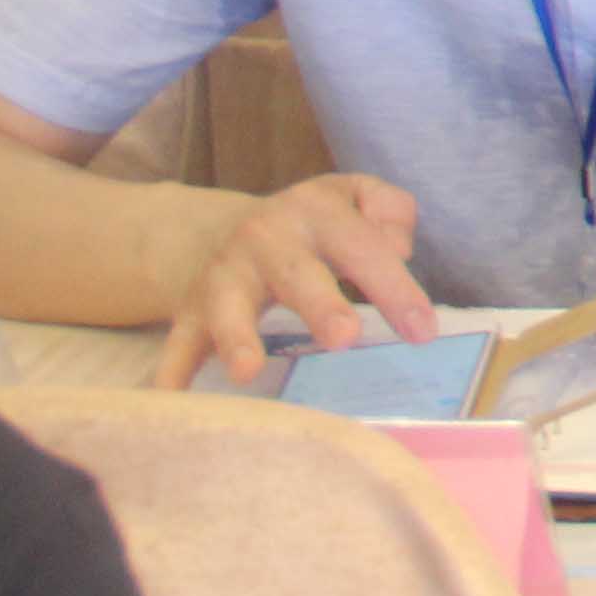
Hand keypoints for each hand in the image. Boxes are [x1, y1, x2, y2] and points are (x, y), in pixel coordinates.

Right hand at [157, 173, 436, 388]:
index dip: (394, 288)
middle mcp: (265, 239)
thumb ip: (388, 209)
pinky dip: (172, 370)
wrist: (229, 230)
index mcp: (315, 211)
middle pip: (296, 274)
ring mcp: (223, 276)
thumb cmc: (315, 225)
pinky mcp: (190, 310)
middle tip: (345, 338)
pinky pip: (178, 342)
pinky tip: (172, 399)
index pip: (362, 248)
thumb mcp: (354, 196)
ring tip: (247, 371)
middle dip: (320, 305)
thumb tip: (398, 247)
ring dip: (236, 337)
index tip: (423, 332)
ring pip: (226, 306)